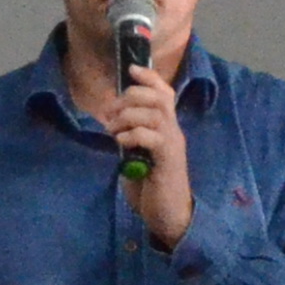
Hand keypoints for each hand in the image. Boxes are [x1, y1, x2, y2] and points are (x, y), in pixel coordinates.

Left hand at [105, 71, 191, 249]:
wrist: (169, 216)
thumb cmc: (152, 186)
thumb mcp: (137, 155)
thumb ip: (131, 136)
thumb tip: (112, 121)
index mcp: (166, 128)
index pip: (165, 93)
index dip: (150, 78)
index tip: (131, 69)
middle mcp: (173, 131)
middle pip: (159, 97)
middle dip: (131, 97)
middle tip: (111, 112)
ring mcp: (172, 145)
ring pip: (154, 113)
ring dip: (128, 116)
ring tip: (113, 130)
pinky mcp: (168, 160)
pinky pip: (151, 136)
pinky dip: (132, 134)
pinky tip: (121, 143)